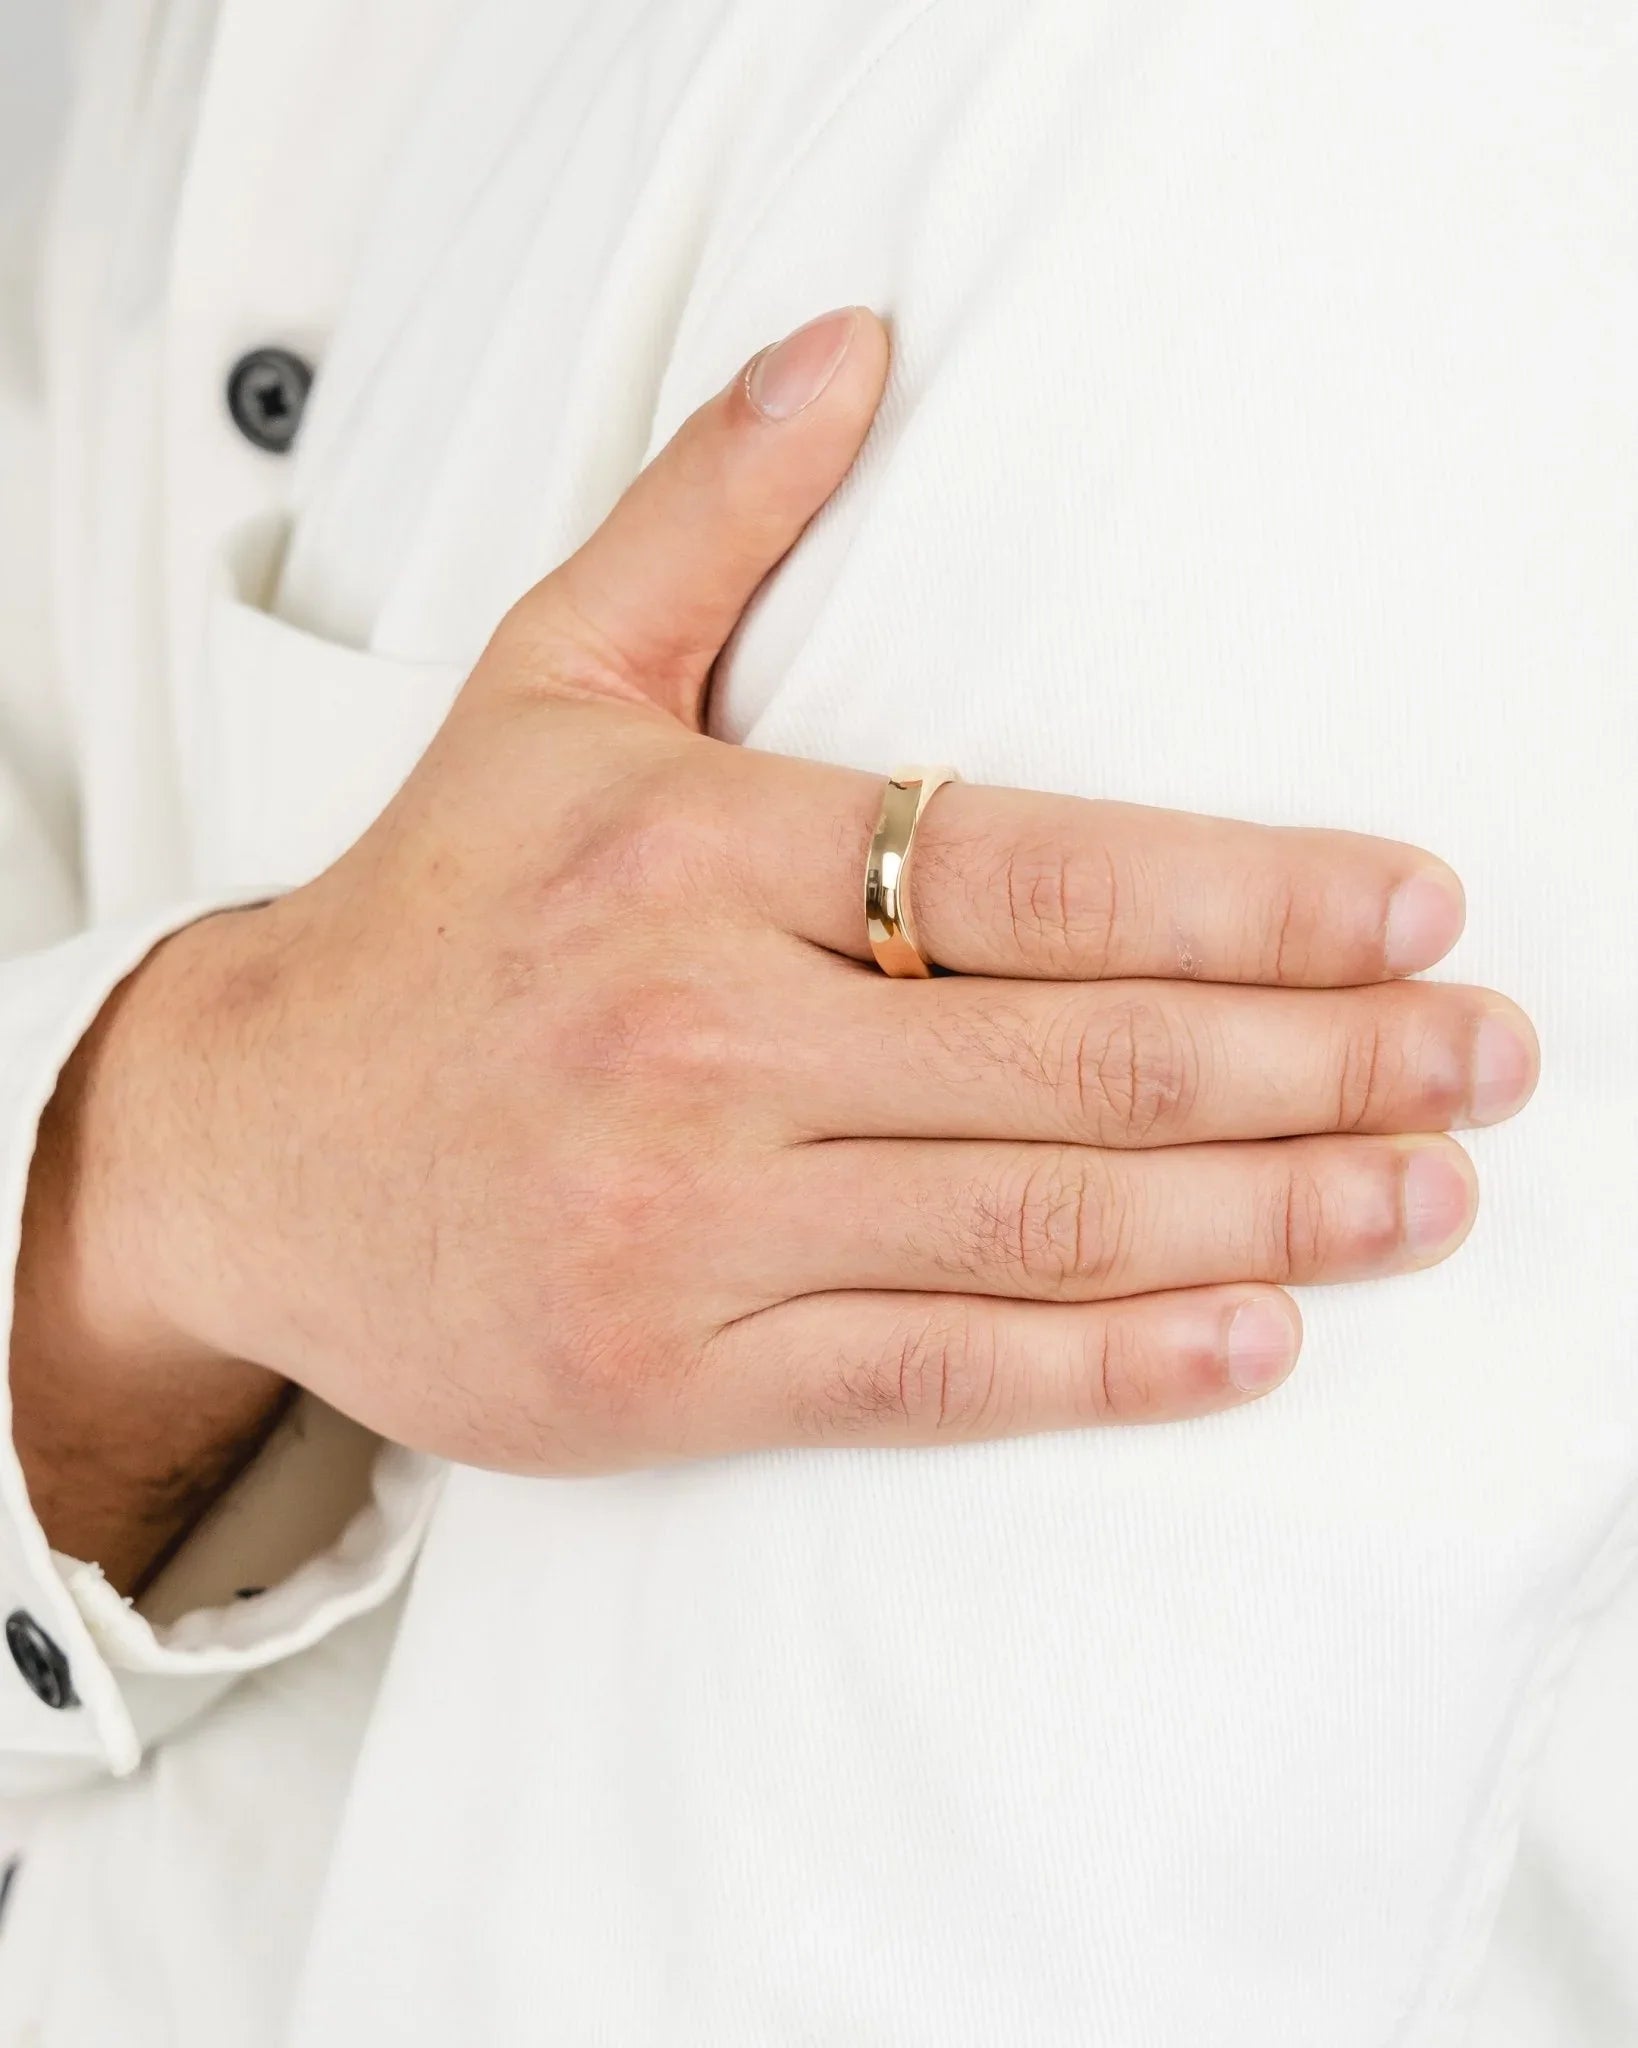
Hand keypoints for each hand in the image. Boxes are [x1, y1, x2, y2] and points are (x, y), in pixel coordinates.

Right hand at [22, 307, 1538, 1545]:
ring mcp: (691, 1223)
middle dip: (1324, 1058)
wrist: (244, 1146)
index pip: (1037, 869)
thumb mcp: (547, 683)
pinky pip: (935, 1375)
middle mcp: (704, 1037)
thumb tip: (855, 345)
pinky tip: (1254, 1339)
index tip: (1412, 908)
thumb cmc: (431, 915)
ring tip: (1428, 1192)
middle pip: (1083, 1051)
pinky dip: (1112, 1365)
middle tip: (1485, 1058)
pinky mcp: (673, 1375)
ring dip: (1271, 1213)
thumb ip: (711, 513)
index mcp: (697, 851)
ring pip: (1039, 1219)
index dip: (1251, 896)